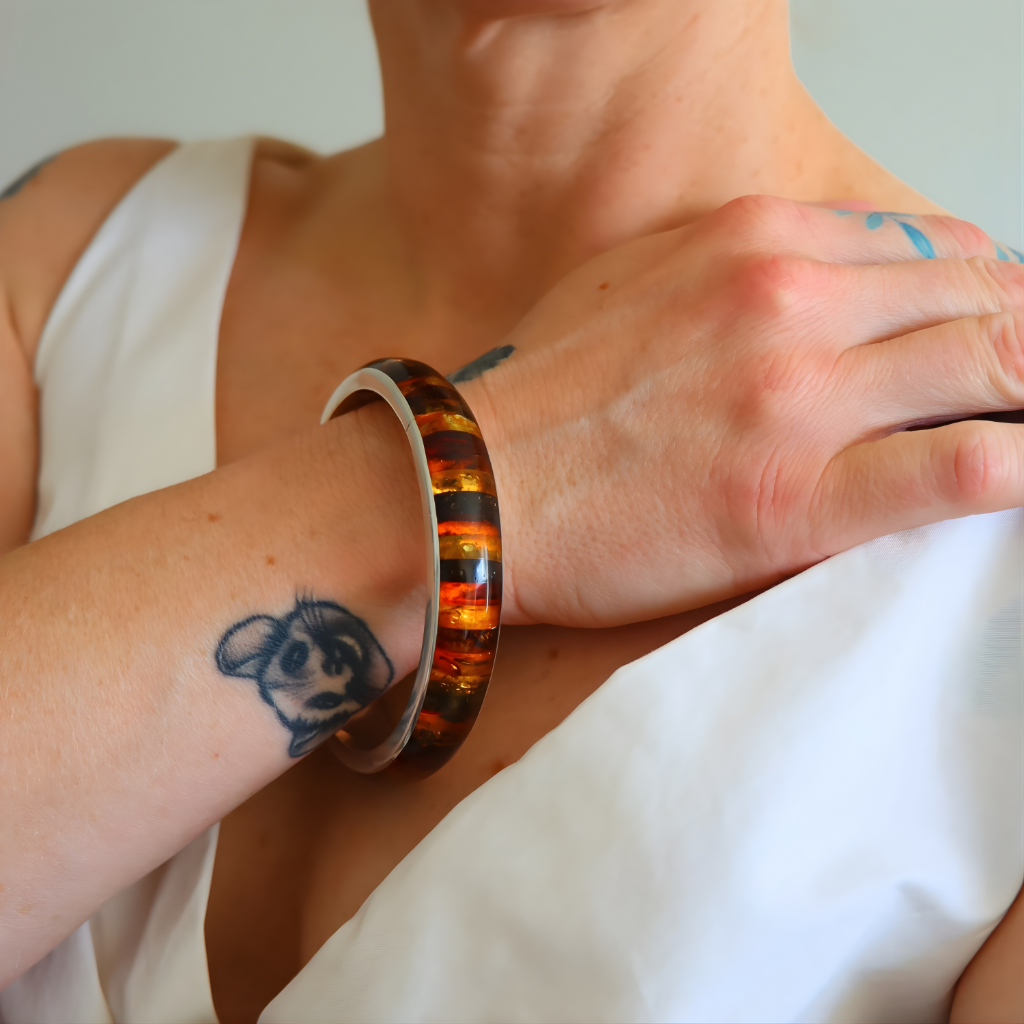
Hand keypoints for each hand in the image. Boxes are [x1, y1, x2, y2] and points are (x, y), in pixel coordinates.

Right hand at [459, 196, 1022, 625]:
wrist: (470, 486)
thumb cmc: (542, 398)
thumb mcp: (638, 280)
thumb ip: (742, 266)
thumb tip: (828, 283)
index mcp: (753, 240)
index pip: (935, 246)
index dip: (980, 296)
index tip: (981, 337)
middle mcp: (787, 301)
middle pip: (982, 298)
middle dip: (1019, 342)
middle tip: (1015, 384)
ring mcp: (796, 398)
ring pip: (996, 365)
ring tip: (1016, 423)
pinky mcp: (795, 499)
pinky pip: (963, 469)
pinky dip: (1015, 468)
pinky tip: (1015, 474)